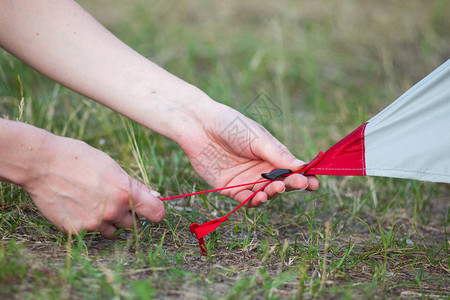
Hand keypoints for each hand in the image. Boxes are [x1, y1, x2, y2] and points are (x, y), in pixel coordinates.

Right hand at [21, 133, 164, 237]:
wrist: (42, 164)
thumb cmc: (79, 158)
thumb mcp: (112, 166)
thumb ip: (133, 185)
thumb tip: (153, 197)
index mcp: (126, 192)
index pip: (156, 213)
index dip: (156, 212)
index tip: (152, 210)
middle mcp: (112, 211)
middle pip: (135, 224)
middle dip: (130, 215)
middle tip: (116, 201)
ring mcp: (94, 223)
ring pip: (113, 231)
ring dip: (110, 221)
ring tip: (95, 202)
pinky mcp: (76, 230)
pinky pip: (91, 231)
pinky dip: (89, 222)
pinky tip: (78, 206)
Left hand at [178, 104, 319, 206]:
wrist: (199, 125)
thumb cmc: (230, 125)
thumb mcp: (257, 137)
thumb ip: (277, 154)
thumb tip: (303, 166)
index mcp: (271, 156)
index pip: (292, 170)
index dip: (304, 177)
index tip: (314, 183)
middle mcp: (260, 171)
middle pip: (280, 184)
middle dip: (291, 185)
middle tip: (298, 184)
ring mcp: (245, 181)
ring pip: (264, 194)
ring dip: (272, 194)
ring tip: (276, 189)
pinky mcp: (229, 188)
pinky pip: (243, 200)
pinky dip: (252, 201)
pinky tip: (258, 198)